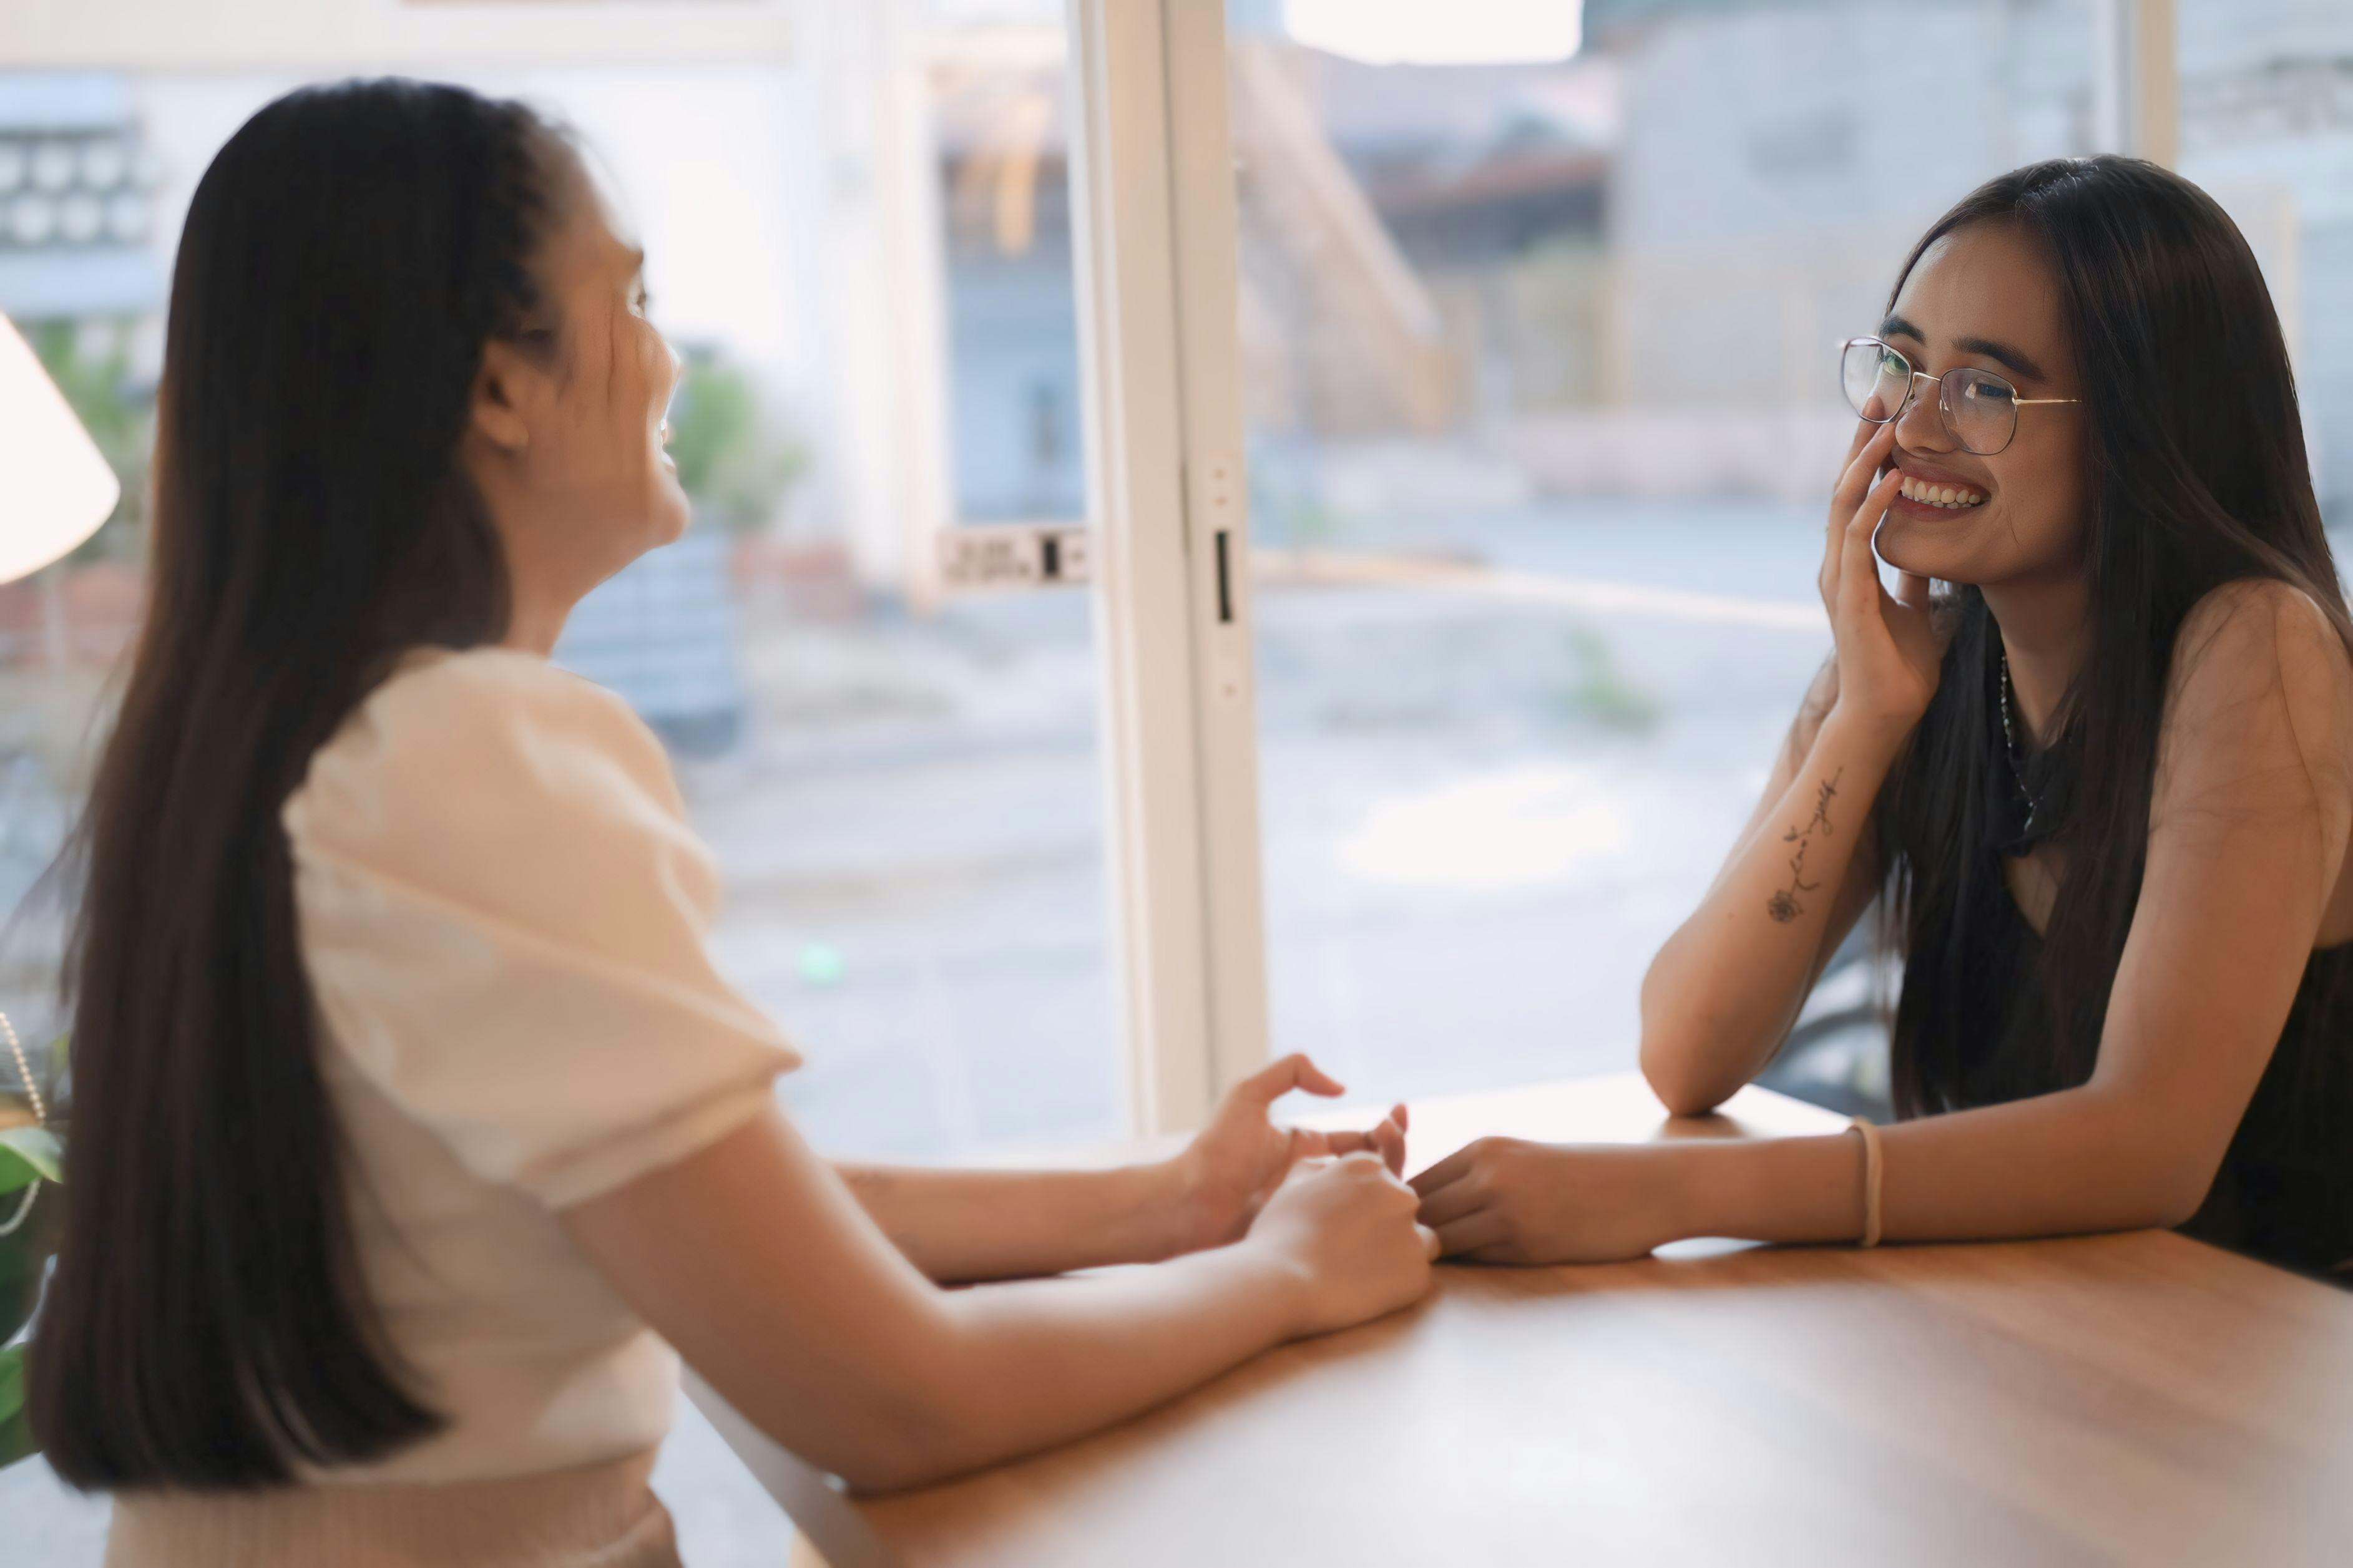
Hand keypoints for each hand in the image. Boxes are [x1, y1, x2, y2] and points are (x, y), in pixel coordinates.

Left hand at [1167, 1053, 1407, 1253]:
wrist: (1190, 1207)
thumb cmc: (1216, 1151)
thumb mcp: (1248, 1095)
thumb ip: (1290, 1073)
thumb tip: (1340, 1089)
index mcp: (1303, 1146)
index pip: (1357, 1139)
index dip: (1384, 1129)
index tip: (1399, 1115)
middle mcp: (1314, 1178)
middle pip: (1371, 1169)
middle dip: (1395, 1151)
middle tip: (1399, 1135)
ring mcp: (1316, 1210)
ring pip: (1367, 1200)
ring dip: (1389, 1182)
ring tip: (1396, 1165)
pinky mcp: (1312, 1238)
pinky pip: (1351, 1230)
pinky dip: (1374, 1219)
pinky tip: (1387, 1207)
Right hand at [1244, 1153, 1436, 1336]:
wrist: (1280, 1282)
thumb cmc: (1280, 1233)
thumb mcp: (1292, 1183)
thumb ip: (1320, 1167)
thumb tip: (1330, 1166)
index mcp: (1369, 1167)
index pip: (1381, 1181)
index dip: (1362, 1205)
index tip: (1342, 1225)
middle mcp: (1399, 1193)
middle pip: (1402, 1207)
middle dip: (1384, 1225)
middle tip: (1350, 1251)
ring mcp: (1413, 1233)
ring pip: (1421, 1240)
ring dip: (1401, 1252)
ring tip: (1363, 1271)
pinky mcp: (1418, 1272)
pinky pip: (1418, 1275)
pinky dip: (1400, 1284)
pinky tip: (1367, 1291)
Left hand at [1410, 1139, 1679, 1265]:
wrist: (1644, 1186)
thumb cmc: (1584, 1174)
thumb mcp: (1521, 1158)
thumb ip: (1476, 1176)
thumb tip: (1426, 1207)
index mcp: (1483, 1148)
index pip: (1414, 1182)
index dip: (1407, 1209)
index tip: (1416, 1228)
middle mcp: (1486, 1174)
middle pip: (1418, 1212)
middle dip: (1412, 1233)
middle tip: (1418, 1254)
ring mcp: (1504, 1210)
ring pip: (1439, 1239)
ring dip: (1436, 1253)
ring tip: (1445, 1265)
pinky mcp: (1525, 1244)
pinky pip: (1476, 1258)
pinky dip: (1469, 1265)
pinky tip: (1478, 1268)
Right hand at [1820, 414, 1941, 742]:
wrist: (1885, 713)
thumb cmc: (1898, 667)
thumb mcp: (1914, 607)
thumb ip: (1911, 576)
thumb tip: (1924, 550)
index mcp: (1850, 565)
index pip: (1855, 496)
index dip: (1868, 456)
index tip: (1887, 416)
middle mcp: (1836, 565)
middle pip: (1842, 489)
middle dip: (1860, 442)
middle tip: (1880, 396)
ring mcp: (1839, 579)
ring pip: (1844, 505)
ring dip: (1864, 463)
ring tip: (1886, 425)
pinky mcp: (1850, 596)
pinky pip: (1859, 539)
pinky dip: (1876, 505)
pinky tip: (1897, 478)